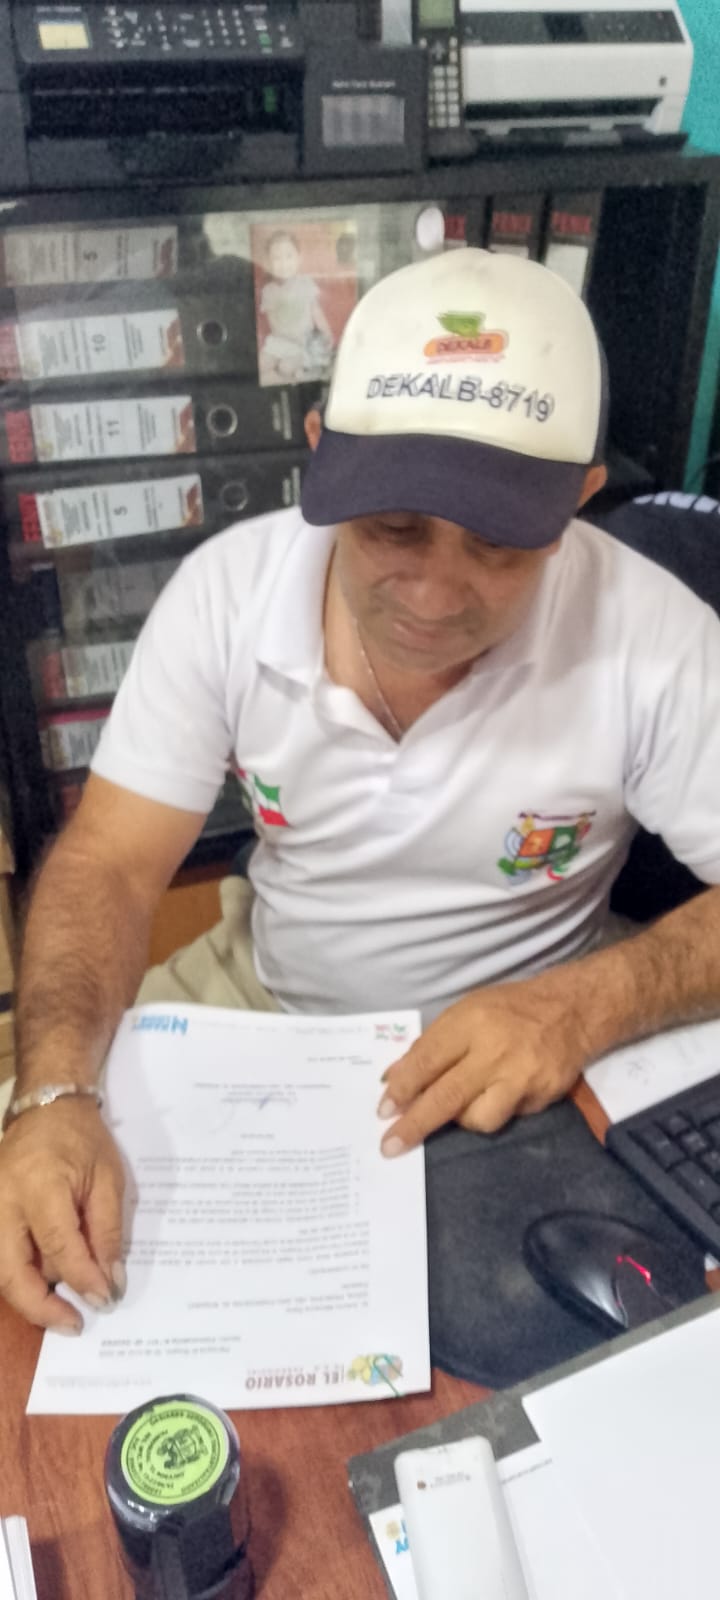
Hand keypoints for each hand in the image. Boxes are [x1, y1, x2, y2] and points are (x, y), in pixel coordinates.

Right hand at [0, 1098, 125, 1332]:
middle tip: (73, 1324)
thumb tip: (109, 1283)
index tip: (105, 1300)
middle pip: (9, 1271)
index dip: (82, 1279)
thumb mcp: (108, 1179)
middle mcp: (4, 1201)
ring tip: (61, 1311)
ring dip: (27, 1298)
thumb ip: (107, 1232)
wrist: (47, 1108)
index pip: (58, 1246)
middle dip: (40, 1307)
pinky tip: (44, 1289)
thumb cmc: (83, 1140)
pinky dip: (18, 1279)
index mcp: (39, 1185)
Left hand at [377, 977, 591, 1154]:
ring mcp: (521, 1077)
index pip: (427, 1061)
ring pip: (477, 1119)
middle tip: (390, 1145)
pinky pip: (506, 1118)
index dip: (402, 1089)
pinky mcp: (541, 1097)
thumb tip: (393, 1078)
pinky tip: (495, 1098)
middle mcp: (495, 1051)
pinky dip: (492, 1112)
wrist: (571, 1011)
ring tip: (460, 1108)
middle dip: (415, 1124)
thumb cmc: (509, 1010)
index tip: (383, 1110)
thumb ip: (430, 1045)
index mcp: (470, 1022)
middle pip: (446, 1097)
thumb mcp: (465, 1012)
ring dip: (460, 1120)